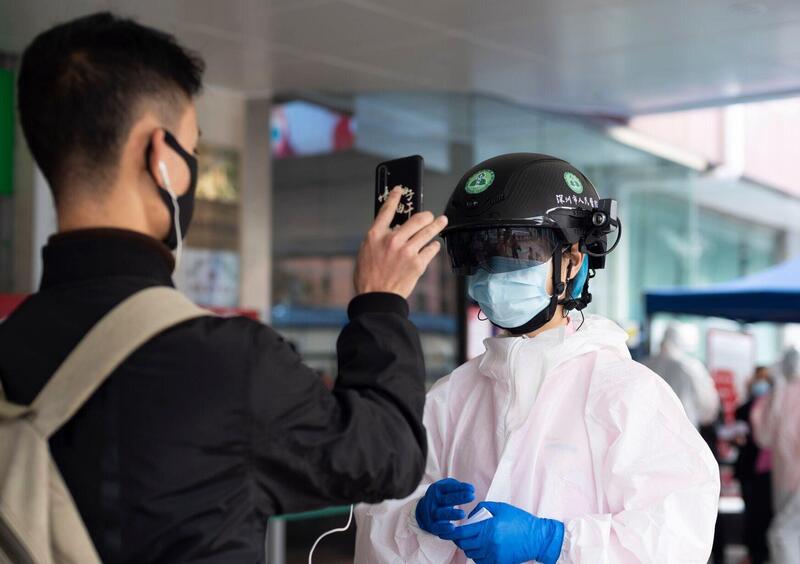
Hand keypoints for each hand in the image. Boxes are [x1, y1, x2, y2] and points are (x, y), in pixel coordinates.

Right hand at [355, 186, 447, 297]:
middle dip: (426, 216)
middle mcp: (392, 240)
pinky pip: (431, 248)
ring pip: (428, 231)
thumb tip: (395, 230)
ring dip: (437, 225)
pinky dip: (434, 246)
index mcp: (375, 235)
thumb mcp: (366, 252)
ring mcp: (407, 251)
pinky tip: (434, 246)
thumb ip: (380, 238)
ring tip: (442, 221)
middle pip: (416, 218)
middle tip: (430, 216)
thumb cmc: (369, 276)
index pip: (386, 210)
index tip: (400, 190)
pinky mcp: (418, 263)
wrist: (377, 297)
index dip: (394, 197)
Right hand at [415, 478, 474, 538]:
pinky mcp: (431, 524)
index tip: (472, 490)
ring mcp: (431, 512)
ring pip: (440, 513)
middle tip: (472, 497)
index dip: (460, 488)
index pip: (448, 487)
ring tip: (462, 514)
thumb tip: (471, 489)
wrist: (425, 509)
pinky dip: (443, 528)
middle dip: (458, 498)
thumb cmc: (442, 497)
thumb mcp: (448, 488)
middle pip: (445, 499)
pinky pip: (436, 527)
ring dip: (451, 514)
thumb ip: (459, 487)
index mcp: (437, 489)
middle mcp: (433, 500)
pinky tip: (452, 528)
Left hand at [447, 502, 563, 563]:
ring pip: (471, 553)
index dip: (450, 533)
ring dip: (468, 546)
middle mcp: (489, 543)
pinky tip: (482, 548)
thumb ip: (482, 508)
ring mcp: (493, 554)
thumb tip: (469, 517)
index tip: (444, 531)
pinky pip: (480, 561)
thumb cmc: (520, 520)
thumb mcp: (501, 508)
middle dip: (459, 539)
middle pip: (464, 544)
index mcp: (488, 527)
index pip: (462, 533)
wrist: (537, 538)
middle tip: (460, 534)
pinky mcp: (498, 562)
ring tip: (474, 540)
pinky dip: (477, 555)